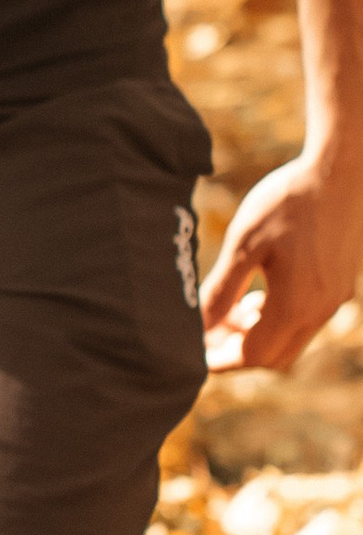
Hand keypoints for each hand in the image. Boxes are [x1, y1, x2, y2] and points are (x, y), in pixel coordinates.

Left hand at [200, 146, 362, 369]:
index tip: (195, 358)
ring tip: (231, 309)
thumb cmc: (287, 203)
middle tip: (208, 332)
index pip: (254, 355)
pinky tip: (259, 294)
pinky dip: (279, 318)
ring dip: (259, 333)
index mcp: (295, 306)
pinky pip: (307, 319)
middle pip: (275, 355)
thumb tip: (199, 327)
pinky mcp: (340, 285)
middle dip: (239, 351)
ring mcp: (334, 299)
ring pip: (292, 338)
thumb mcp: (243, 245)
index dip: (222, 361)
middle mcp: (320, 311)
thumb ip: (221, 291)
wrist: (340, 173)